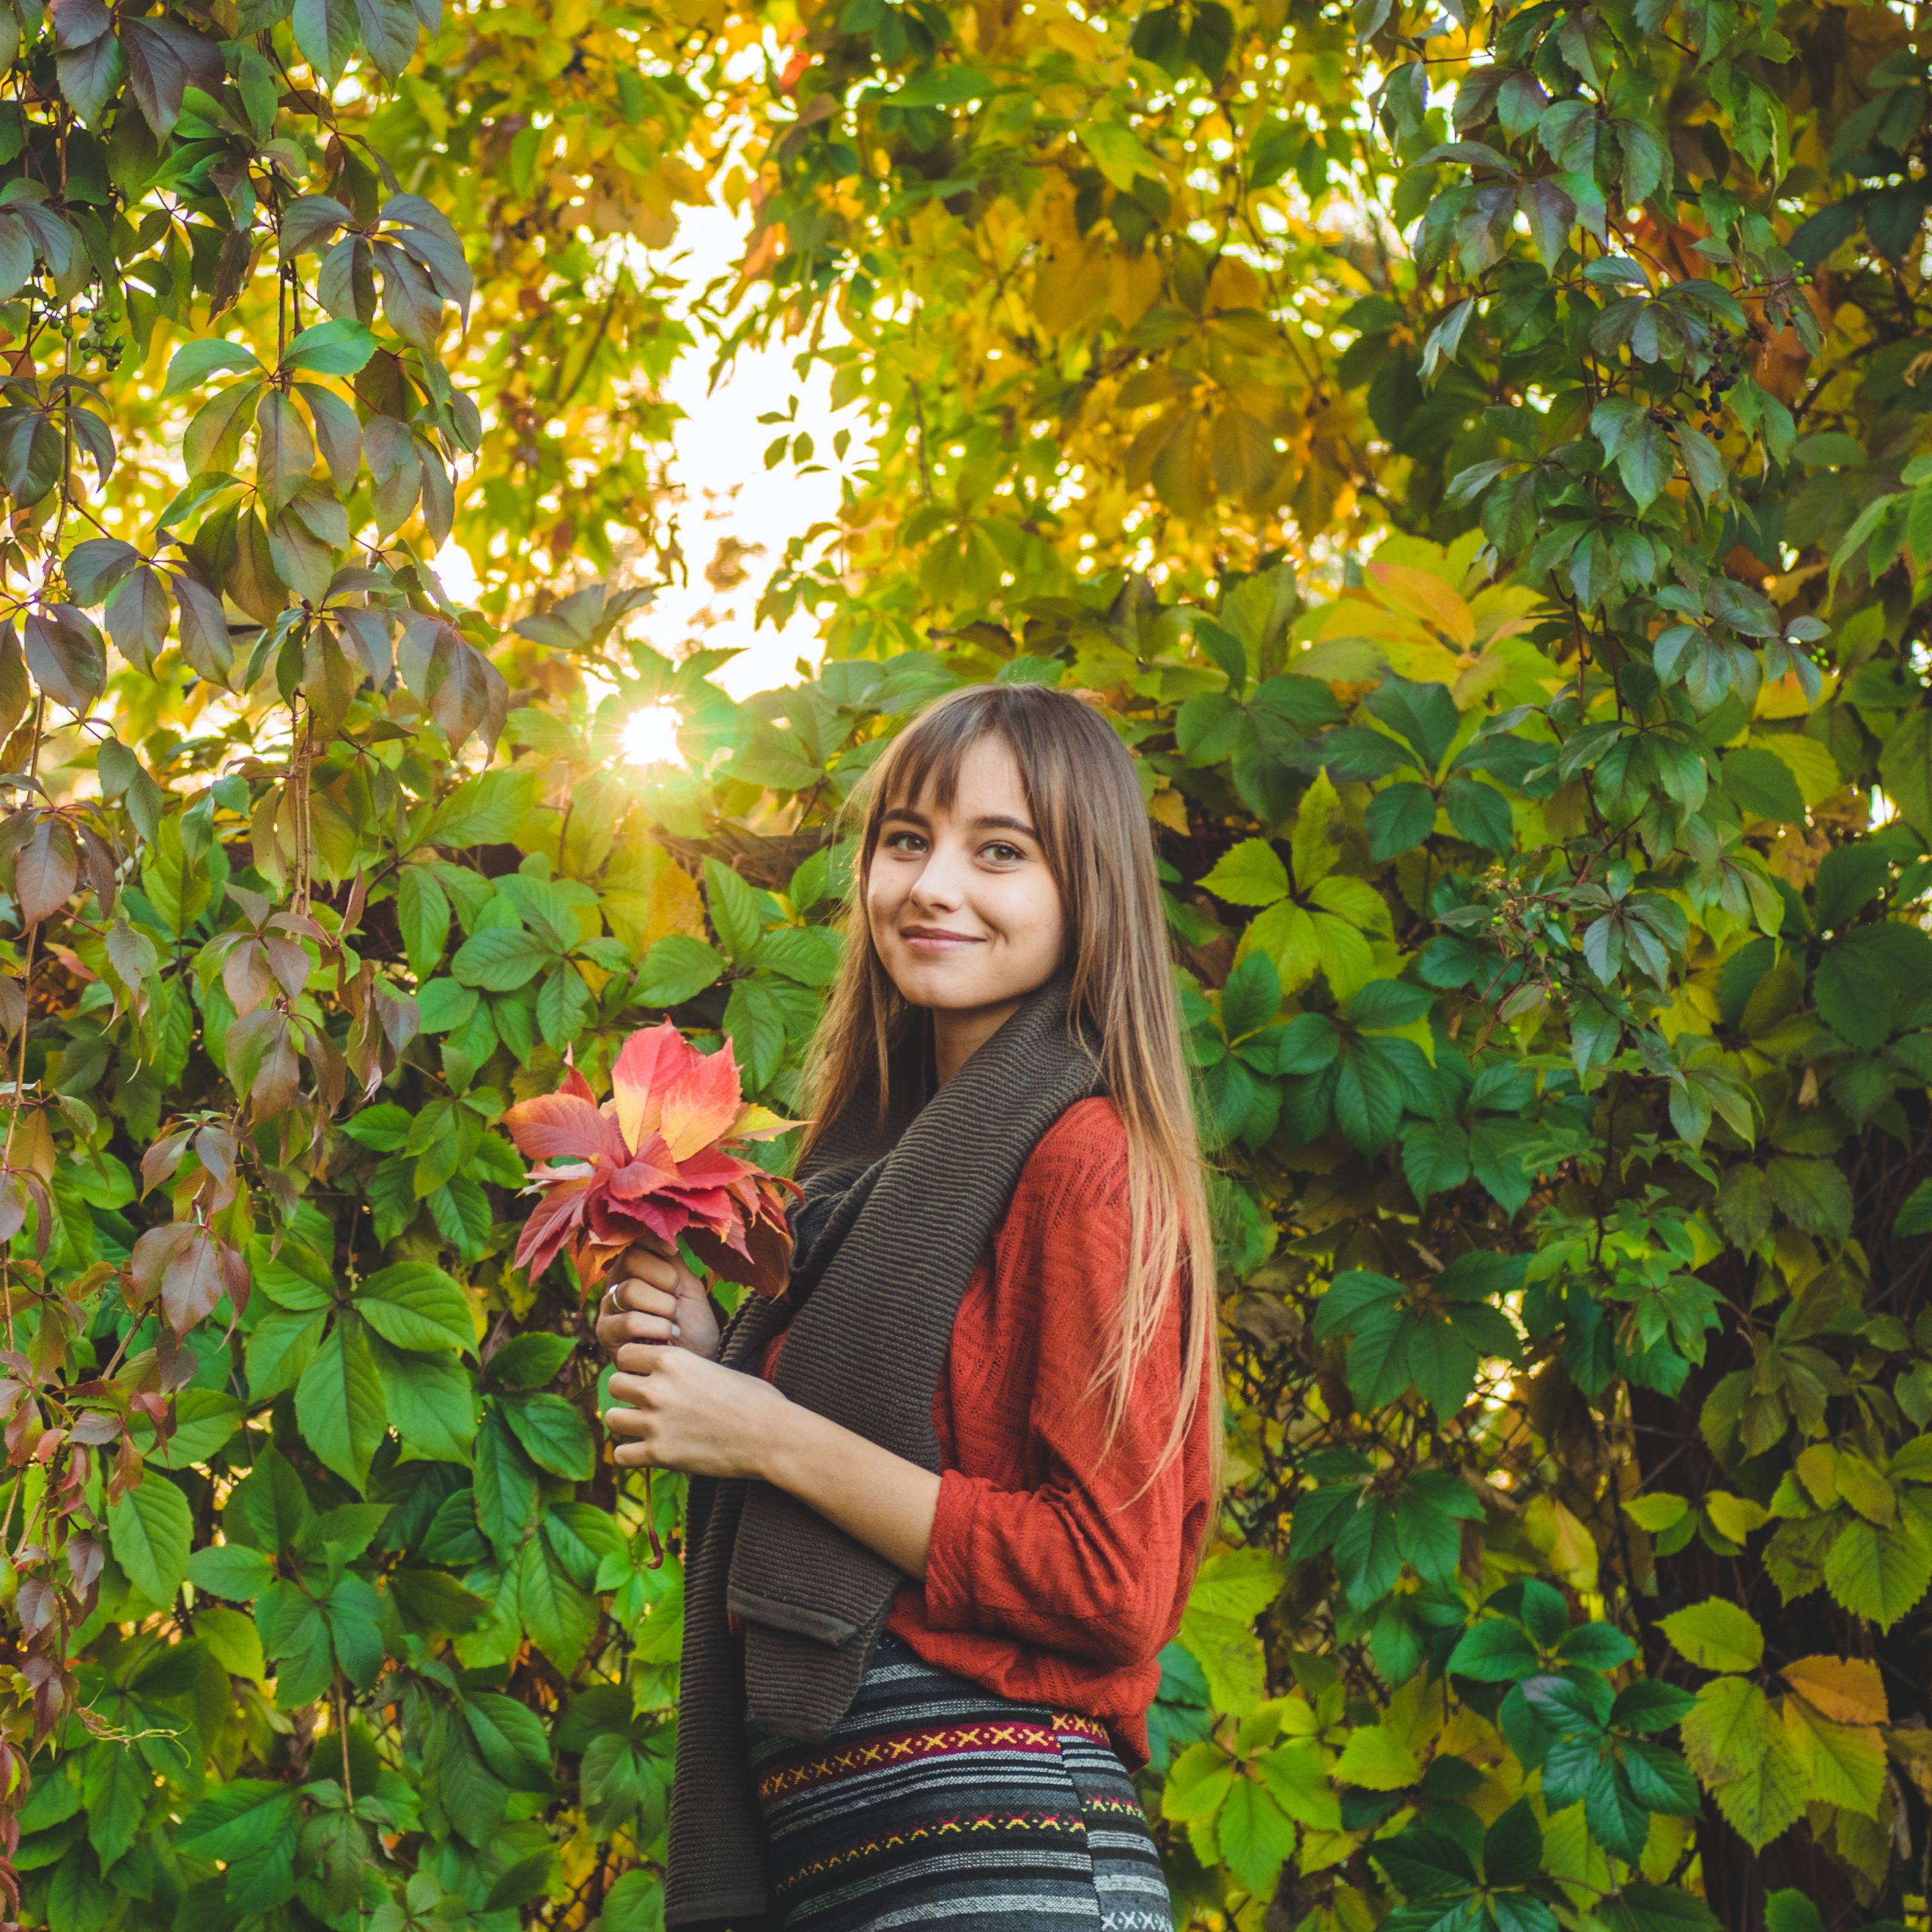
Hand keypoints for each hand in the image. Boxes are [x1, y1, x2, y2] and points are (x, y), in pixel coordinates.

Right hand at [595, 1235, 720, 1361]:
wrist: (695, 1361)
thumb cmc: (692, 1324)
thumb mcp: (687, 1286)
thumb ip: (671, 1260)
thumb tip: (663, 1230)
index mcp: (634, 1267)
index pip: (635, 1239)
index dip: (656, 1244)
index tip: (674, 1254)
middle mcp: (615, 1283)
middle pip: (631, 1260)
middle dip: (666, 1280)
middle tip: (678, 1300)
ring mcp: (607, 1308)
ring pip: (631, 1290)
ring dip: (663, 1308)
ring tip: (674, 1322)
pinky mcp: (605, 1334)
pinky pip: (629, 1320)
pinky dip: (657, 1328)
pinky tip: (667, 1337)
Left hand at [603, 1342, 792, 1481]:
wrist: (771, 1435)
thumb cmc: (754, 1399)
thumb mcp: (714, 1367)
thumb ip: (683, 1369)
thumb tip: (668, 1375)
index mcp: (671, 1359)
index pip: (624, 1355)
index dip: (634, 1365)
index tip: (646, 1375)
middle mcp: (657, 1388)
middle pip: (614, 1385)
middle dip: (627, 1393)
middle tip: (645, 1403)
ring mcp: (655, 1422)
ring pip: (612, 1418)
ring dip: (626, 1422)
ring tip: (644, 1427)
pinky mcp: (659, 1454)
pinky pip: (621, 1455)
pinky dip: (631, 1455)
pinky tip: (646, 1452)